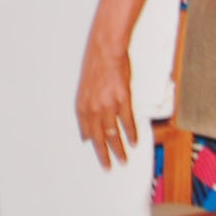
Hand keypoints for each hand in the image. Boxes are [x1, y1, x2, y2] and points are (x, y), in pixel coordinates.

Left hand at [76, 32, 137, 170]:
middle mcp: (92, 107)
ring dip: (119, 149)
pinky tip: (134, 142)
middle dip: (103, 154)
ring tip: (123, 160)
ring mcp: (107, 104)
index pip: (85, 131)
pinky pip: (127, 122)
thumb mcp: (85, 86)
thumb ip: (87, 104)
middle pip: (98, 137)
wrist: (105, 48)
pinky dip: (132, 133)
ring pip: (113, 134)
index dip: (91, 144)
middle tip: (108, 167)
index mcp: (81, 104)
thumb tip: (88, 120)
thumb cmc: (95, 64)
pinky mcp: (122, 99)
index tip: (97, 154)